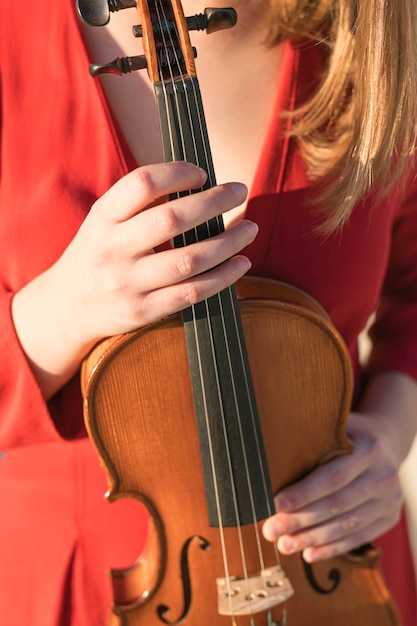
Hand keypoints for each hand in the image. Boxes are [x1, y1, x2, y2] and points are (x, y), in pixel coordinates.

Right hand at [12, 161, 257, 396]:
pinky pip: (191, 293)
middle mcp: (112, 249)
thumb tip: (201, 185)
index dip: (178, 173)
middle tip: (240, 189)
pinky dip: (223, 277)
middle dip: (215, 201)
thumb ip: (139, 203)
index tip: (203, 173)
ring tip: (250, 228)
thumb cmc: (98, 255)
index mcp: (102, 217)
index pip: (142, 183)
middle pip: (172, 219)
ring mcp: (127, 283)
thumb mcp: (104, 221)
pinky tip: (241, 263)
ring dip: (228, 242)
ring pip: (189, 259)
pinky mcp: (142, 312)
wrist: (67, 306)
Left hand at [262, 410, 402, 561]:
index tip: (276, 505)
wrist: (385, 442)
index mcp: (368, 449)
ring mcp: (389, 500)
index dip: (304, 493)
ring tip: (284, 544)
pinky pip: (358, 537)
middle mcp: (383, 475)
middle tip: (271, 530)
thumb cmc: (348, 433)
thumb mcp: (337, 425)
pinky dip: (332, 548)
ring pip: (346, 525)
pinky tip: (308, 554)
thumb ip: (313, 435)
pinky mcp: (388, 518)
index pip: (333, 477)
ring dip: (312, 538)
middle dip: (301, 520)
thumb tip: (270, 447)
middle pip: (337, 504)